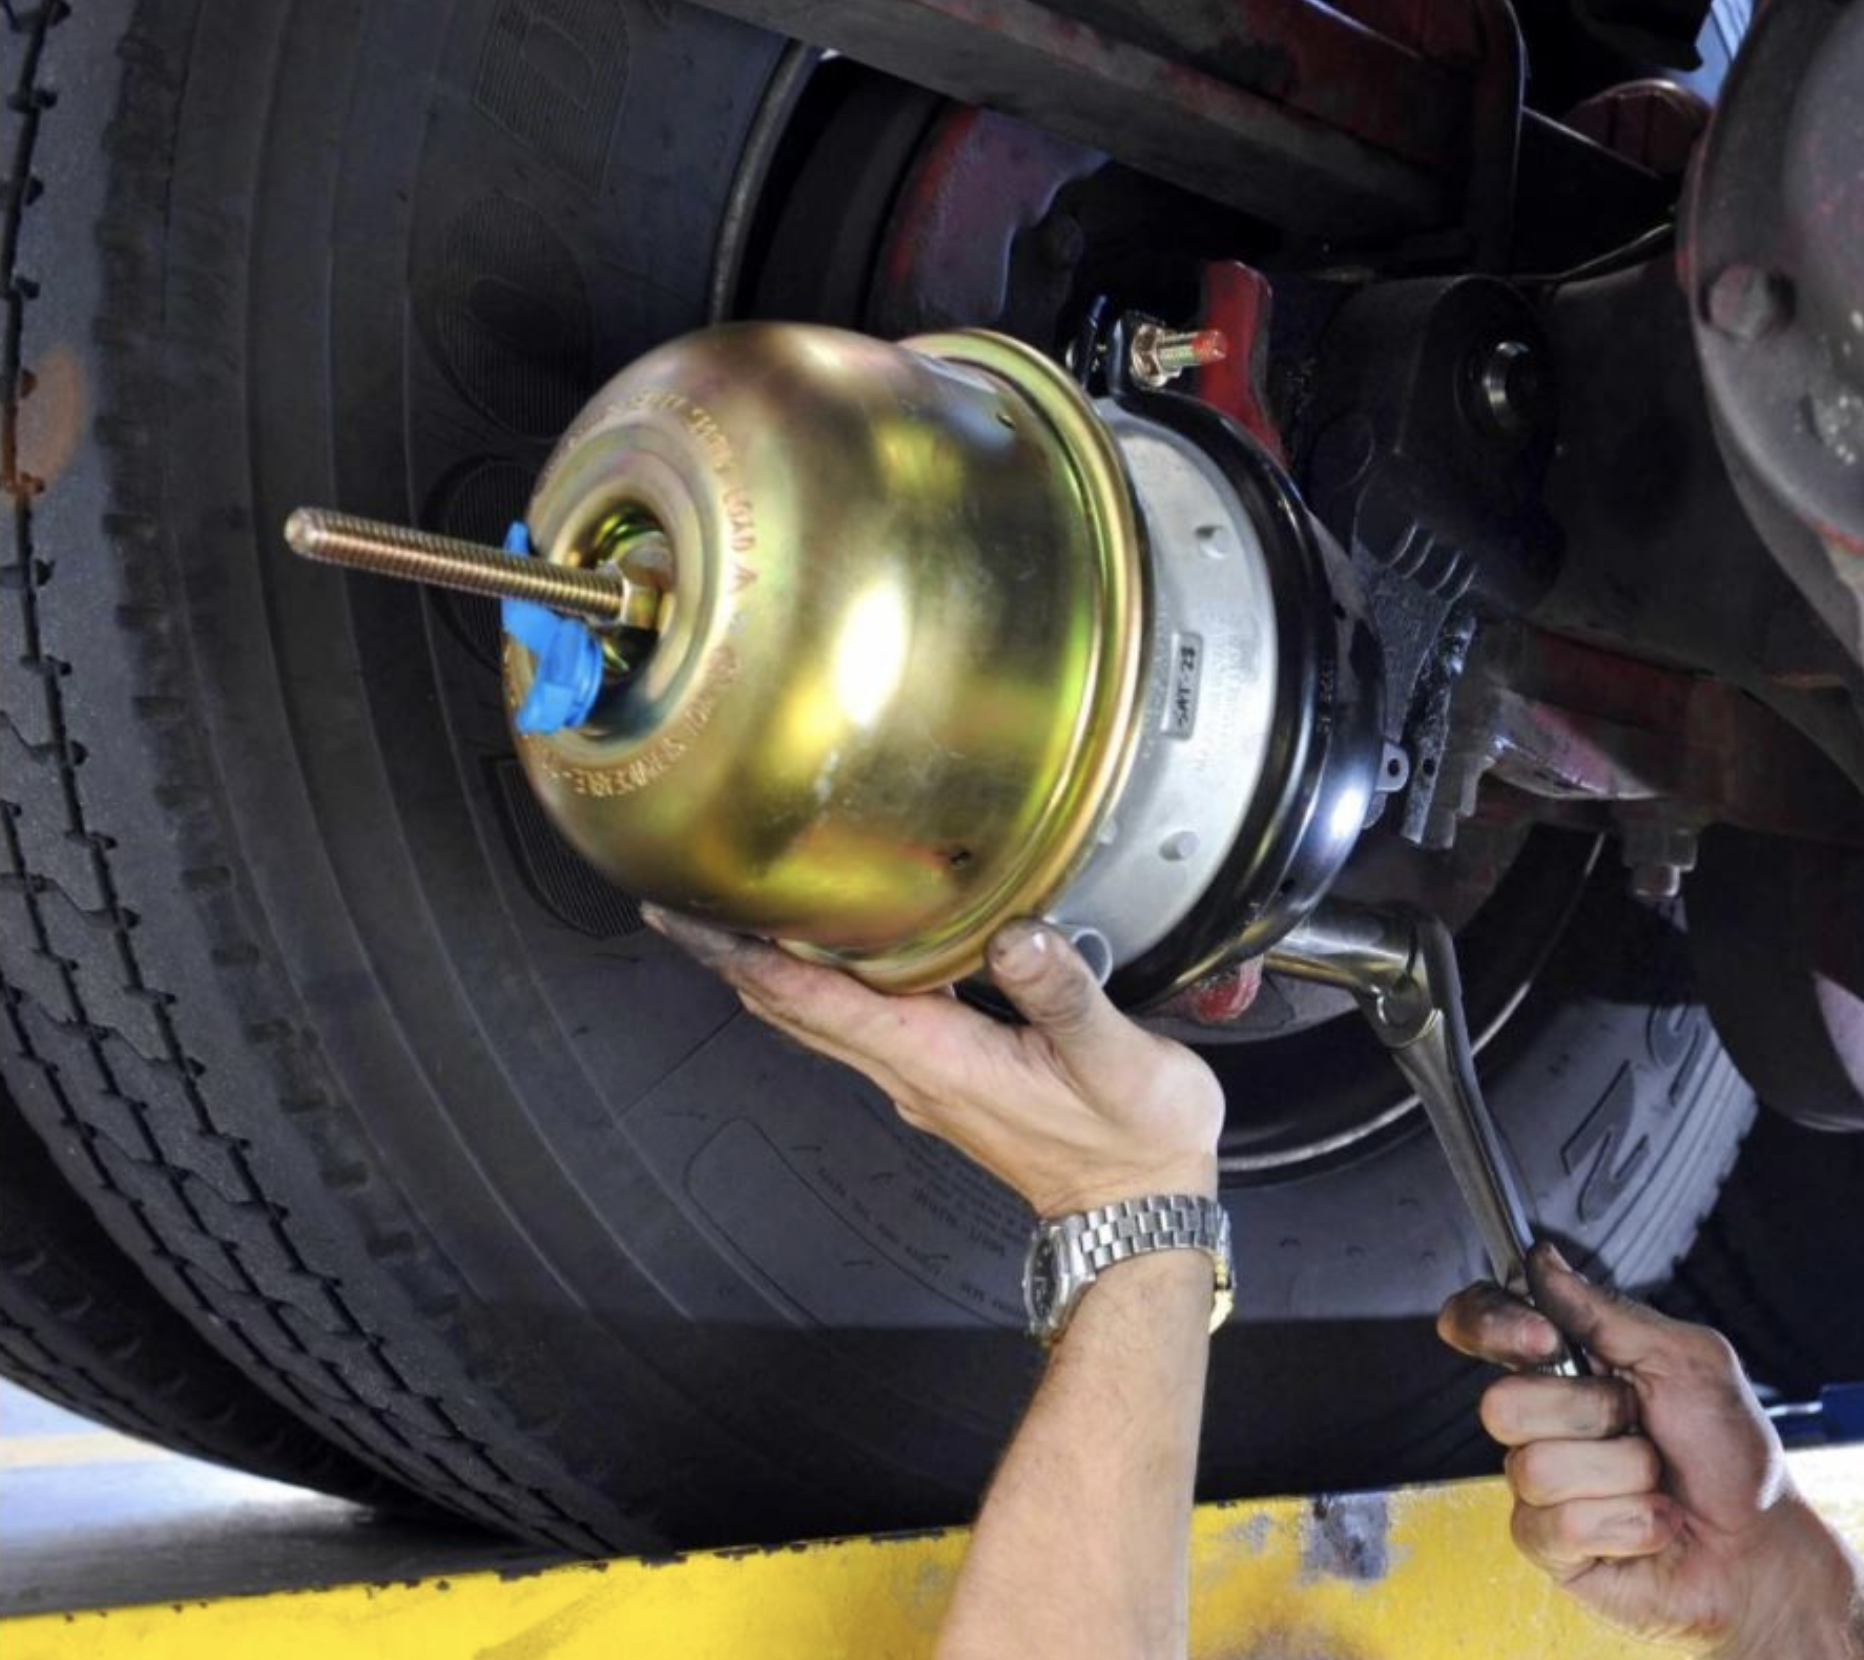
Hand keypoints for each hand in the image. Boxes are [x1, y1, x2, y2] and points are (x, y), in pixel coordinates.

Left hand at [643, 909, 1222, 1215]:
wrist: (1140, 1213)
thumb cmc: (1131, 1142)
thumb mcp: (1116, 1062)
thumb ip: (1062, 993)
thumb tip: (1015, 935)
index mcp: (934, 1059)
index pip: (812, 1002)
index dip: (742, 958)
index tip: (685, 919)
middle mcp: (910, 1072)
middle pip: (793, 1010)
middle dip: (732, 958)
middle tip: (680, 900)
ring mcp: (919, 1082)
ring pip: (816, 1023)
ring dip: (767, 974)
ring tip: (730, 920)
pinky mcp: (939, 1082)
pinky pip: (855, 1029)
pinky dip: (818, 990)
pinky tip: (825, 957)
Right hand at [1439, 1243, 1863, 1657]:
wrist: (1758, 1544)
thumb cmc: (1727, 1449)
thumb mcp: (1687, 1359)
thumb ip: (1608, 1311)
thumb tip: (1542, 1262)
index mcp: (1559, 1360)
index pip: (1480, 1320)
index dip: (1489, 1325)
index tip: (1543, 1339)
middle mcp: (1538, 1416)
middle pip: (1500, 1403)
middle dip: (1591, 1415)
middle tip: (1639, 1424)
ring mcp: (1535, 1480)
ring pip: (1535, 1468)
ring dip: (1621, 1476)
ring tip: (1653, 1482)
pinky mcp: (1546, 1540)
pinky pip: (1557, 1525)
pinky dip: (1625, 1524)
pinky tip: (1649, 1524)